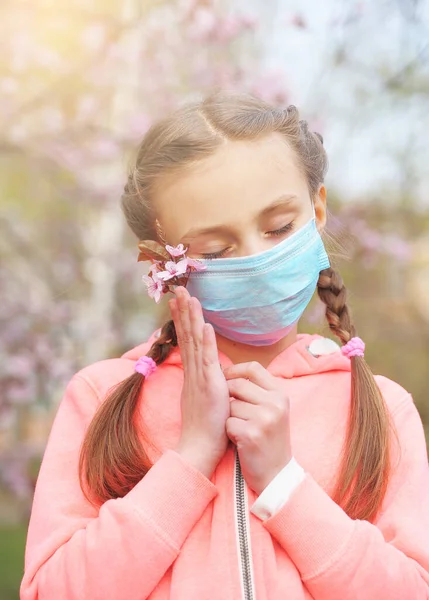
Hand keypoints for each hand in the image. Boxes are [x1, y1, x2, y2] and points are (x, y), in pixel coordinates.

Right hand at [169, 287, 229, 478]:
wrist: (198, 449)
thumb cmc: (205, 428)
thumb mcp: (204, 400)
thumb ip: (205, 383)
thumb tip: (209, 372)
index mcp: (192, 375)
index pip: (187, 341)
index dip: (183, 320)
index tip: (178, 301)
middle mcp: (192, 372)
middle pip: (186, 335)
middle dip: (183, 311)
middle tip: (178, 289)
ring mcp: (199, 378)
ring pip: (194, 342)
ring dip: (192, 318)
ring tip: (189, 297)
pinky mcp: (208, 386)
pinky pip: (207, 360)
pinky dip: (206, 341)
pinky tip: (205, 324)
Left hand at [224, 361, 291, 494]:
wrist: (276, 474)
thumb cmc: (268, 439)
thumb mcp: (273, 410)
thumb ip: (257, 390)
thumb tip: (227, 370)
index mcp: (280, 394)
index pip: (253, 368)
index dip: (235, 370)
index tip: (225, 378)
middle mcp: (275, 403)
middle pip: (237, 384)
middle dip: (228, 397)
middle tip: (233, 412)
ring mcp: (264, 418)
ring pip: (229, 404)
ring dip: (229, 417)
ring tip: (241, 429)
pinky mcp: (251, 434)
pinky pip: (227, 423)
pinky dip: (228, 432)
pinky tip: (239, 440)